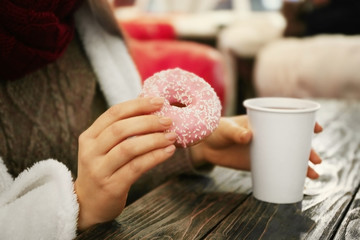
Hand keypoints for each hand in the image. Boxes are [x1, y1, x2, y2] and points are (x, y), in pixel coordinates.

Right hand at [74, 97, 175, 229]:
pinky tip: (168, 151)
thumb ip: (120, 132)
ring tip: (171, 136)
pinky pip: (136, 167)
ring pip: (129, 148)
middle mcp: (91, 152)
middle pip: (120, 129)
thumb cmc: (103, 170)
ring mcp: (99, 170)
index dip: (137, 105)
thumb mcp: (103, 148)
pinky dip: (155, 157)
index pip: (114, 113)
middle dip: (148, 121)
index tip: (159, 101)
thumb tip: (152, 111)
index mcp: (89, 137)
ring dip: (154, 139)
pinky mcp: (111, 186)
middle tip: (168, 120)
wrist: (87, 205)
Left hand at [190, 115, 322, 178]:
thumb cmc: (215, 130)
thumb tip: (248, 137)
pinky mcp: (257, 162)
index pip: (288, 118)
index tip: (317, 128)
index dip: (305, 122)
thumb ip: (235, 132)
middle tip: (316, 159)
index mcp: (263, 120)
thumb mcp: (225, 129)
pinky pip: (276, 167)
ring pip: (287, 155)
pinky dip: (287, 173)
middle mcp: (268, 134)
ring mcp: (264, 149)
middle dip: (307, 149)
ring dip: (301, 164)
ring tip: (313, 175)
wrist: (205, 146)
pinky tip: (298, 182)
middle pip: (293, 140)